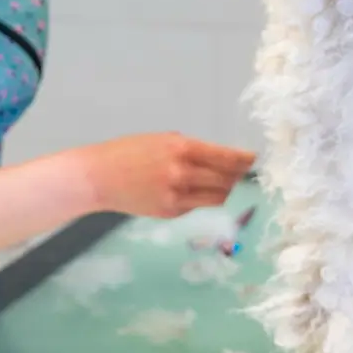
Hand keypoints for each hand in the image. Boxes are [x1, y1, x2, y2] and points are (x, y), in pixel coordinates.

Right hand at [79, 133, 253, 219]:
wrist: (99, 177)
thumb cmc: (128, 152)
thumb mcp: (161, 140)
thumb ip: (189, 149)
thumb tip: (217, 158)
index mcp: (182, 148)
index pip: (226, 157)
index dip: (244, 159)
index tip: (254, 158)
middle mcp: (183, 173)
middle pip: (227, 179)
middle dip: (237, 175)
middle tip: (241, 171)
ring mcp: (177, 196)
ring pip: (217, 197)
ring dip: (223, 189)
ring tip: (221, 182)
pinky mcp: (171, 213)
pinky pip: (197, 206)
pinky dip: (201, 198)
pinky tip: (192, 190)